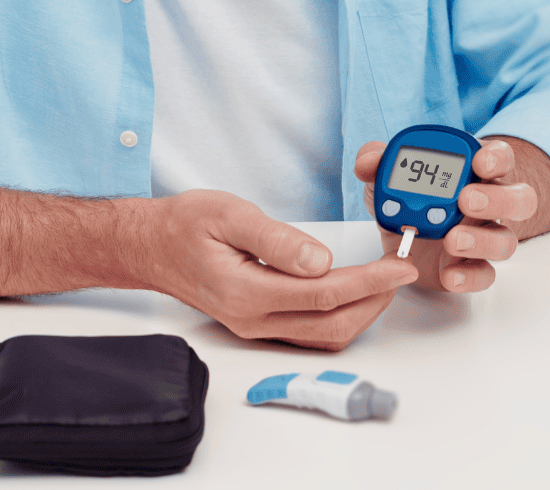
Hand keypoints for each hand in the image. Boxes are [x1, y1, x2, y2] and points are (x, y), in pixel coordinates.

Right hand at [144, 190, 417, 349]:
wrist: (149, 246)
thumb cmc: (184, 224)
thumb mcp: (229, 214)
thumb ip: (276, 239)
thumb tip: (321, 258)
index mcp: (248, 292)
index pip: (325, 293)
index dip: (369, 281)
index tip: (399, 267)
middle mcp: (253, 319)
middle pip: (331, 324)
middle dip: (374, 301)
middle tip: (399, 273)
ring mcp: (253, 327)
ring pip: (323, 336)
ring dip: (360, 313)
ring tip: (383, 282)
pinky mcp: (255, 324)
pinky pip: (308, 333)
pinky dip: (338, 318)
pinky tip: (351, 294)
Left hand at [354, 138, 545, 292]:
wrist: (402, 239)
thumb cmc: (406, 199)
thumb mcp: (386, 177)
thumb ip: (376, 162)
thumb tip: (367, 162)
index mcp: (474, 172)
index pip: (501, 158)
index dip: (496, 158)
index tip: (479, 162)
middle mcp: (489, 204)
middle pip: (519, 199)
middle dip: (498, 199)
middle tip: (467, 201)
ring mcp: (484, 237)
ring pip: (507, 240)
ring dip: (483, 240)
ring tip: (453, 240)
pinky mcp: (472, 268)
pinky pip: (485, 275)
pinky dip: (470, 277)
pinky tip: (450, 275)